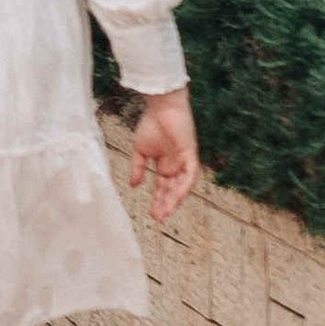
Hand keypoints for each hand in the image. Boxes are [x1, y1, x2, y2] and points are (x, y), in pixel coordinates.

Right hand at [128, 89, 199, 224]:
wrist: (160, 106)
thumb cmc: (150, 124)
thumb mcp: (140, 150)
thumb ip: (137, 168)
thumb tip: (133, 185)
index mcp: (164, 165)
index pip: (162, 188)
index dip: (158, 201)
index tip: (151, 214)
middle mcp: (175, 166)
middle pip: (172, 190)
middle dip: (165, 204)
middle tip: (158, 218)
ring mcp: (184, 161)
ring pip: (181, 186)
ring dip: (174, 199)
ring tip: (165, 211)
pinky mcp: (191, 155)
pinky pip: (190, 175)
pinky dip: (184, 186)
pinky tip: (177, 197)